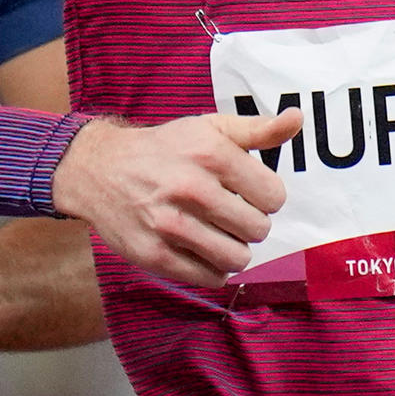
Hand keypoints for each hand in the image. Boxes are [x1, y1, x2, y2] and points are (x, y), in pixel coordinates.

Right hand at [49, 107, 297, 286]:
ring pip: (238, 258)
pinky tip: (198, 248)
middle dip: (249, 223)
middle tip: (228, 213)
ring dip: (233, 249)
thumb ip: (258, 130)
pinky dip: (211, 268)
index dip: (265, 197)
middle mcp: (190, 188)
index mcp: (211, 153)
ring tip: (216, 233)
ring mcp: (170, 224)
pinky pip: (210, 278)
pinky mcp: (154, 254)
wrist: (96, 169)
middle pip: (259, 230)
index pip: (274, 197)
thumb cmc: (165, 149)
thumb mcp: (210, 129)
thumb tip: (298, 118)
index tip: (245, 192)